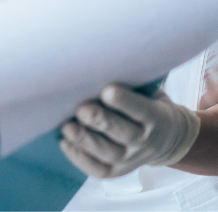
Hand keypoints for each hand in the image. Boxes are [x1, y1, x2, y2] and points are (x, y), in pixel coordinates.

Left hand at [60, 84, 200, 177]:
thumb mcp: (149, 90)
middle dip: (101, 121)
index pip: (142, 110)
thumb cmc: (146, 101)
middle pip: (124, 134)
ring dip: (86, 141)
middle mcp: (146, 141)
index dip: (125, 102)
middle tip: (81, 110)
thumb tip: (98, 63)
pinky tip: (65, 143)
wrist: (168, 137)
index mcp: (157, 117)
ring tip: (67, 128)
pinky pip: (100, 170)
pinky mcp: (119, 170)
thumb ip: (131, 83)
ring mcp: (132, 158)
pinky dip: (81, 158)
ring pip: (110, 155)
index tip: (106, 91)